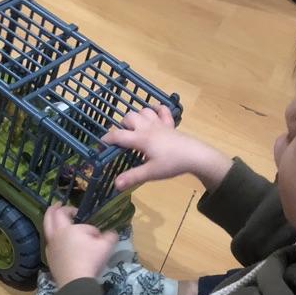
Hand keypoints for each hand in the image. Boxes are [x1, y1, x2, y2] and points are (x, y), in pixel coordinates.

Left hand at [44, 204, 117, 287]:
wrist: (75, 282)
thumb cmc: (90, 260)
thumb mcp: (106, 245)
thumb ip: (109, 236)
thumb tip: (111, 233)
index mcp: (66, 228)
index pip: (70, 215)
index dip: (78, 214)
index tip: (83, 216)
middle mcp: (55, 236)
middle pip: (49, 217)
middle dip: (53, 209)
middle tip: (57, 204)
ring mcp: (50, 248)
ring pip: (47, 231)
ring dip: (52, 224)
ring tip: (57, 224)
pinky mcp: (50, 260)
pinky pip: (50, 245)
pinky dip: (54, 240)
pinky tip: (60, 244)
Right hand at [105, 104, 231, 192]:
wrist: (195, 156)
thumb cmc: (172, 164)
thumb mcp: (151, 173)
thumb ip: (132, 177)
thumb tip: (115, 184)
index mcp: (140, 139)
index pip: (118, 135)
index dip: (107, 139)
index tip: (100, 145)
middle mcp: (148, 127)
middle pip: (130, 117)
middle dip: (123, 125)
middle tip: (124, 138)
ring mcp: (160, 124)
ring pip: (144, 111)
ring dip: (138, 116)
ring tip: (136, 127)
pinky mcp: (170, 124)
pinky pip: (162, 110)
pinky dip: (156, 110)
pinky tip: (154, 113)